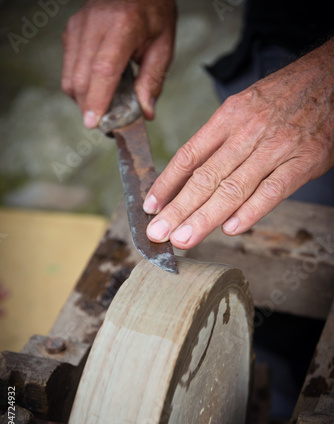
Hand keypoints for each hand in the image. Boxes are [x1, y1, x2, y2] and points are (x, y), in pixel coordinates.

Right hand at [62, 0, 175, 126]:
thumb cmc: (153, 13)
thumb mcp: (163, 45)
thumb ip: (153, 80)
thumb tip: (145, 112)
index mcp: (124, 25)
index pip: (104, 70)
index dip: (97, 99)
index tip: (93, 122)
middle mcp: (95, 23)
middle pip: (82, 78)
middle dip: (89, 107)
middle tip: (104, 124)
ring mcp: (79, 26)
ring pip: (70, 76)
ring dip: (83, 99)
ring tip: (101, 107)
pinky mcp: (70, 30)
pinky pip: (68, 68)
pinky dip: (79, 85)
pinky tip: (96, 87)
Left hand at [144, 38, 333, 248]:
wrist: (331, 77)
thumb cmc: (283, 96)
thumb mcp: (244, 107)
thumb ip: (219, 141)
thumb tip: (190, 177)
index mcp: (229, 117)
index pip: (189, 155)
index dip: (166, 184)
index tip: (150, 206)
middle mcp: (248, 132)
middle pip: (206, 176)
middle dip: (179, 208)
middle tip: (158, 232)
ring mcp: (276, 147)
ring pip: (234, 188)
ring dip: (205, 217)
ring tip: (183, 239)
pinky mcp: (303, 161)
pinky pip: (273, 191)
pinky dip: (251, 212)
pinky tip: (230, 229)